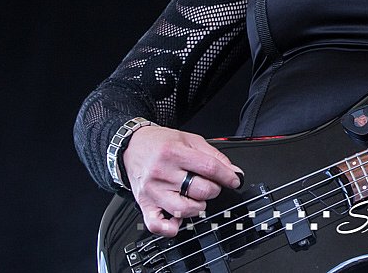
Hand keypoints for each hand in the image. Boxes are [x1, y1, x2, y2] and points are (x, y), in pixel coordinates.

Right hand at [122, 126, 243, 236]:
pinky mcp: (144, 204)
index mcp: (174, 153)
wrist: (132, 145)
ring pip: (183, 209)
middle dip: (214, 189)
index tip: (234, 180)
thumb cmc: (161, 143)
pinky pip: (157, 224)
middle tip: (212, 185)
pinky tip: (178, 221)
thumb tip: (233, 171)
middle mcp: (161, 172)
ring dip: (198, 207)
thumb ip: (213, 155)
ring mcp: (152, 191)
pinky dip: (170, 228)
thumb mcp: (190, 139)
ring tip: (197, 198)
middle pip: (199, 190)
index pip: (209, 168)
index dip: (227, 176)